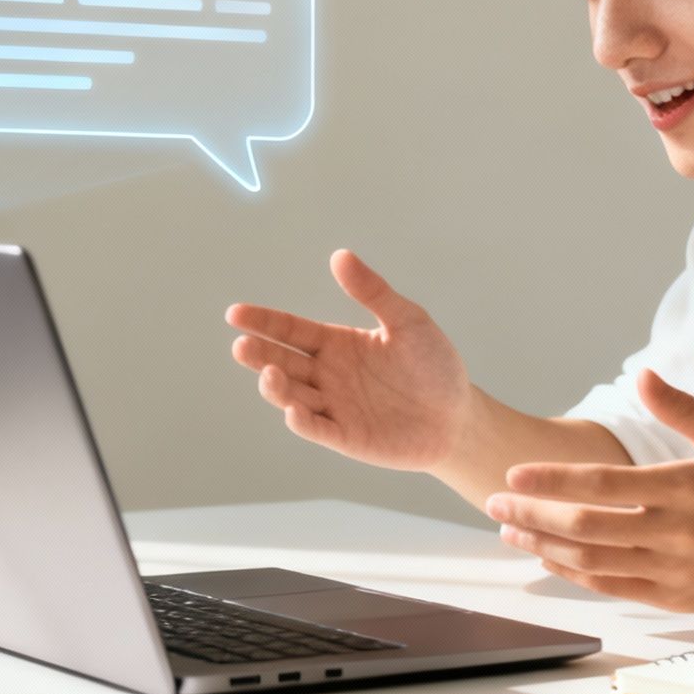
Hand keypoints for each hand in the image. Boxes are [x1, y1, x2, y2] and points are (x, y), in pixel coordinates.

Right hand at [225, 250, 471, 470]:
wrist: (459, 416)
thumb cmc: (434, 365)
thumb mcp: (408, 320)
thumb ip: (374, 292)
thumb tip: (340, 256)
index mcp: (336, 344)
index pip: (290, 331)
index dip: (263, 322)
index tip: (235, 313)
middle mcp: (327, 375)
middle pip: (283, 362)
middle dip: (260, 355)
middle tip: (242, 346)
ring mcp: (334, 407)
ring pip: (293, 396)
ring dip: (277, 387)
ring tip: (270, 374)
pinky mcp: (346, 437)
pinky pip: (318, 429)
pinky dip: (303, 421)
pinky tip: (293, 410)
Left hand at [485, 369, 693, 611]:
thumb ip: (679, 409)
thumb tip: (642, 375)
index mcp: (682, 488)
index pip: (601, 483)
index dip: (551, 480)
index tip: (513, 475)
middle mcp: (673, 533)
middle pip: (584, 527)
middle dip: (531, 514)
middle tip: (495, 502)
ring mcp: (672, 570)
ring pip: (592, 562)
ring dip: (544, 546)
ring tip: (511, 530)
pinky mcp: (674, 598)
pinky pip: (612, 587)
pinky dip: (576, 574)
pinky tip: (551, 559)